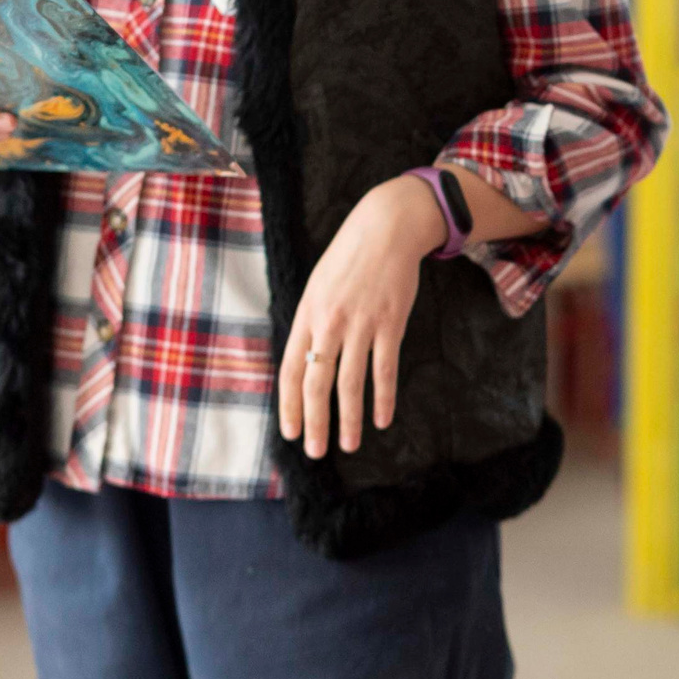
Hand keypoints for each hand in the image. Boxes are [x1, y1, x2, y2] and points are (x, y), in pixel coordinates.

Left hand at [278, 174, 445, 455]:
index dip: (288, 406)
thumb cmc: (349, 258)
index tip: (290, 433)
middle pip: (316, 383)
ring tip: (348, 444)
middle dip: (314, 422)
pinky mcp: (390, 323)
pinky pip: (384, 369)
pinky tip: (381, 420)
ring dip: (348, 419)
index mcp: (306, 314)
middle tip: (316, 451)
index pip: (290, 370)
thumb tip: (304, 363)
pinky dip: (383, 398)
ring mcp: (360, 324)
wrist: (386, 228)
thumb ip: (311, 323)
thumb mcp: (317, 287)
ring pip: (350, 383)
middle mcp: (329, 323)